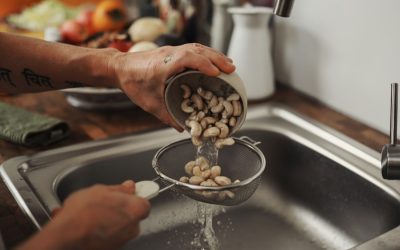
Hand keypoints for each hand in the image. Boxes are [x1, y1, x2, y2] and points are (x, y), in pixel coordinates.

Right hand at [17, 180, 149, 249]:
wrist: (66, 236)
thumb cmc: (83, 213)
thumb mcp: (101, 190)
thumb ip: (119, 188)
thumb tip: (128, 186)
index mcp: (135, 210)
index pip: (144, 203)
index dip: (133, 197)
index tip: (125, 193)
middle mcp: (132, 228)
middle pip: (130, 215)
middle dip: (119, 210)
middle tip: (104, 203)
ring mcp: (121, 241)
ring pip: (119, 227)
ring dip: (108, 220)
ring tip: (89, 214)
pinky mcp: (110, 249)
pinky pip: (108, 236)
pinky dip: (100, 230)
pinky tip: (85, 224)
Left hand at [110, 43, 235, 130]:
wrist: (118, 68)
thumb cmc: (132, 83)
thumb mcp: (149, 103)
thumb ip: (167, 116)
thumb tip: (183, 128)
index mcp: (164, 64)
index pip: (189, 58)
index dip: (204, 64)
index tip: (218, 73)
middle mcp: (170, 53)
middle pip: (198, 50)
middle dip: (217, 58)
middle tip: (232, 69)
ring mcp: (171, 51)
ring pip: (197, 47)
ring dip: (214, 55)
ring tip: (228, 64)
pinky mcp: (171, 52)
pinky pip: (193, 49)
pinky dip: (206, 54)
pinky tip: (213, 61)